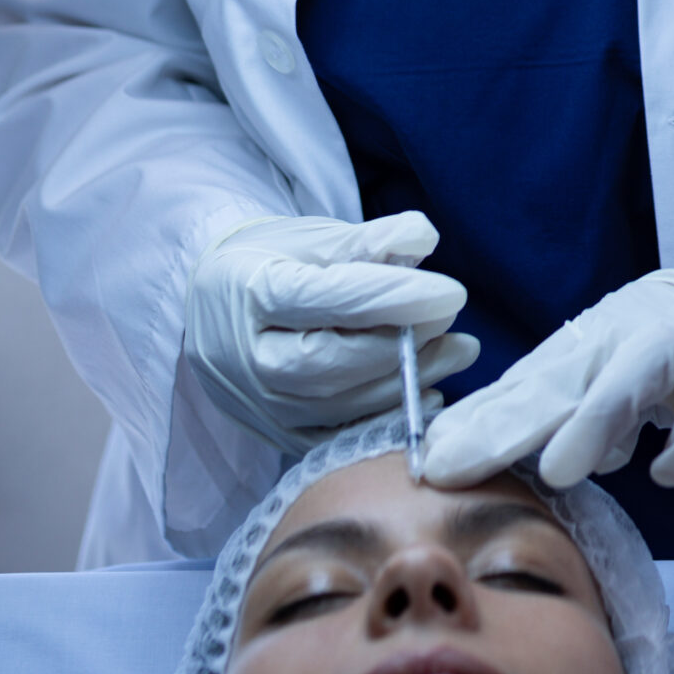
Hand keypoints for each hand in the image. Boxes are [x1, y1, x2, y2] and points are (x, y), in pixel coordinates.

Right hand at [184, 211, 478, 451]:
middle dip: (402, 345)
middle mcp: (249, 357)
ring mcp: (260, 403)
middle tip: (455, 324)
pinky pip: (337, 436)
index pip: (330, 299)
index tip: (451, 293)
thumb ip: (367, 240)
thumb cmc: (272, 262)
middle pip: (331, 361)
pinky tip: (428, 394)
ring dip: (406, 382)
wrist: (215, 305)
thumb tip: (423, 237)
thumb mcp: (312, 238)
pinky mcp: (278, 432)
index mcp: (252, 293)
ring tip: (458, 352)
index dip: (394, 297)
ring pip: (339, 405)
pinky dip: (386, 419)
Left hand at [420, 268, 673, 491]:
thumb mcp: (623, 381)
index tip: (432, 461)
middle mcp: (643, 328)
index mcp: (603, 332)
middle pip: (573, 370)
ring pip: (645, 367)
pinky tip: (668, 473)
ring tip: (563, 469)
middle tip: (460, 463)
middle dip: (514, 419)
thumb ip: (565, 413)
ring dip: (600, 416)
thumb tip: (480, 451)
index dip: (483, 419)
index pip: (534, 378)